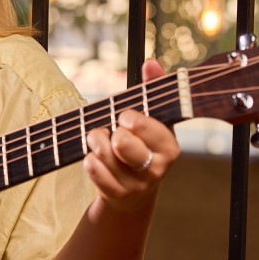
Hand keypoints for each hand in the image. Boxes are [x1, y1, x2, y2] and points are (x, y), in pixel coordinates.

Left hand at [82, 60, 179, 212]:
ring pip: (104, 155)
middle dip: (109, 131)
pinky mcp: (117, 196)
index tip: (125, 117)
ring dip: (95, 142)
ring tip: (98, 140)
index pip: (144, 125)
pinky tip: (93, 157)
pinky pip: (94, 170)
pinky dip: (88, 160)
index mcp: (169, 147)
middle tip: (111, 129)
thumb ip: (152, 89)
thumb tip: (150, 63)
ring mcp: (137, 185)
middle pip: (122, 143)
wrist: (134, 192)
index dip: (129, 118)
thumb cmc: (141, 145)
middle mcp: (157, 169)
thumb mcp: (151, 119)